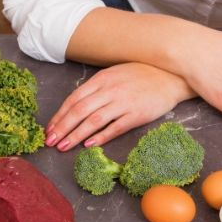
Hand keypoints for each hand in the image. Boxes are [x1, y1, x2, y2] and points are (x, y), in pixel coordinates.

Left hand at [46, 62, 194, 150]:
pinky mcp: (137, 114)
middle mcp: (110, 90)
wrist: (171, 76)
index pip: (74, 99)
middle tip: (51, 141)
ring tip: (64, 146)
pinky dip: (101, 136)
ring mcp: (124, 102)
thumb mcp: (115, 74)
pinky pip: (115, 127)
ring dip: (76, 134)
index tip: (49, 128)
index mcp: (102, 79)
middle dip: (62, 127)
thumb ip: (97, 88)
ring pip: (94, 120)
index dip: (60, 115)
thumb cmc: (142, 75)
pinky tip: (90, 145)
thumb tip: (76, 105)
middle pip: (80, 110)